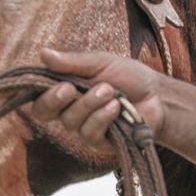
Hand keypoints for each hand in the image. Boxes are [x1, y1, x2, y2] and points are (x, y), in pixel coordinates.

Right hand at [32, 48, 165, 145]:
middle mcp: (68, 109)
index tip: (52, 83)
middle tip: (70, 88)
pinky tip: (116, 108)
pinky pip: (89, 133)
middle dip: (56, 99)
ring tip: (111, 91)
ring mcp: (82, 127)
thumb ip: (72, 62)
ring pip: (70, 121)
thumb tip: (42, 53)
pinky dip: (102, 117)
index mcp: (64, 88)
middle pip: (43, 111)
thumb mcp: (100, 62)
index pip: (38, 94)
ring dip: (89, 104)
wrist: (158, 96)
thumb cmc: (129, 76)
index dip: (37, 92)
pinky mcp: (98, 142)